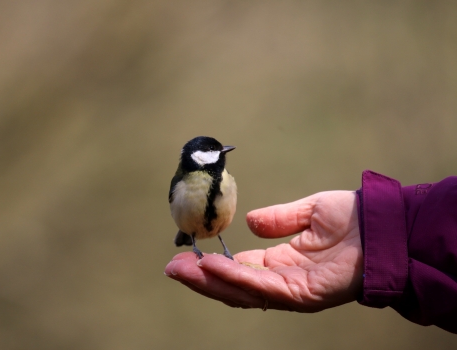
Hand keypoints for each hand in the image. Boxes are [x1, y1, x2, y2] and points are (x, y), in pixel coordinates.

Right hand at [165, 191, 362, 311]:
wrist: (383, 223)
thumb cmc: (352, 218)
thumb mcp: (307, 212)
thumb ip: (279, 219)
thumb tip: (248, 222)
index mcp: (281, 262)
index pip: (239, 269)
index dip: (213, 265)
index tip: (186, 255)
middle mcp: (282, 279)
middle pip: (234, 285)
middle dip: (201, 277)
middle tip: (172, 267)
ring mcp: (292, 290)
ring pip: (242, 291)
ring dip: (210, 280)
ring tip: (182, 268)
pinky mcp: (303, 294)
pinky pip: (263, 287)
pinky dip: (236, 278)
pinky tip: (212, 267)